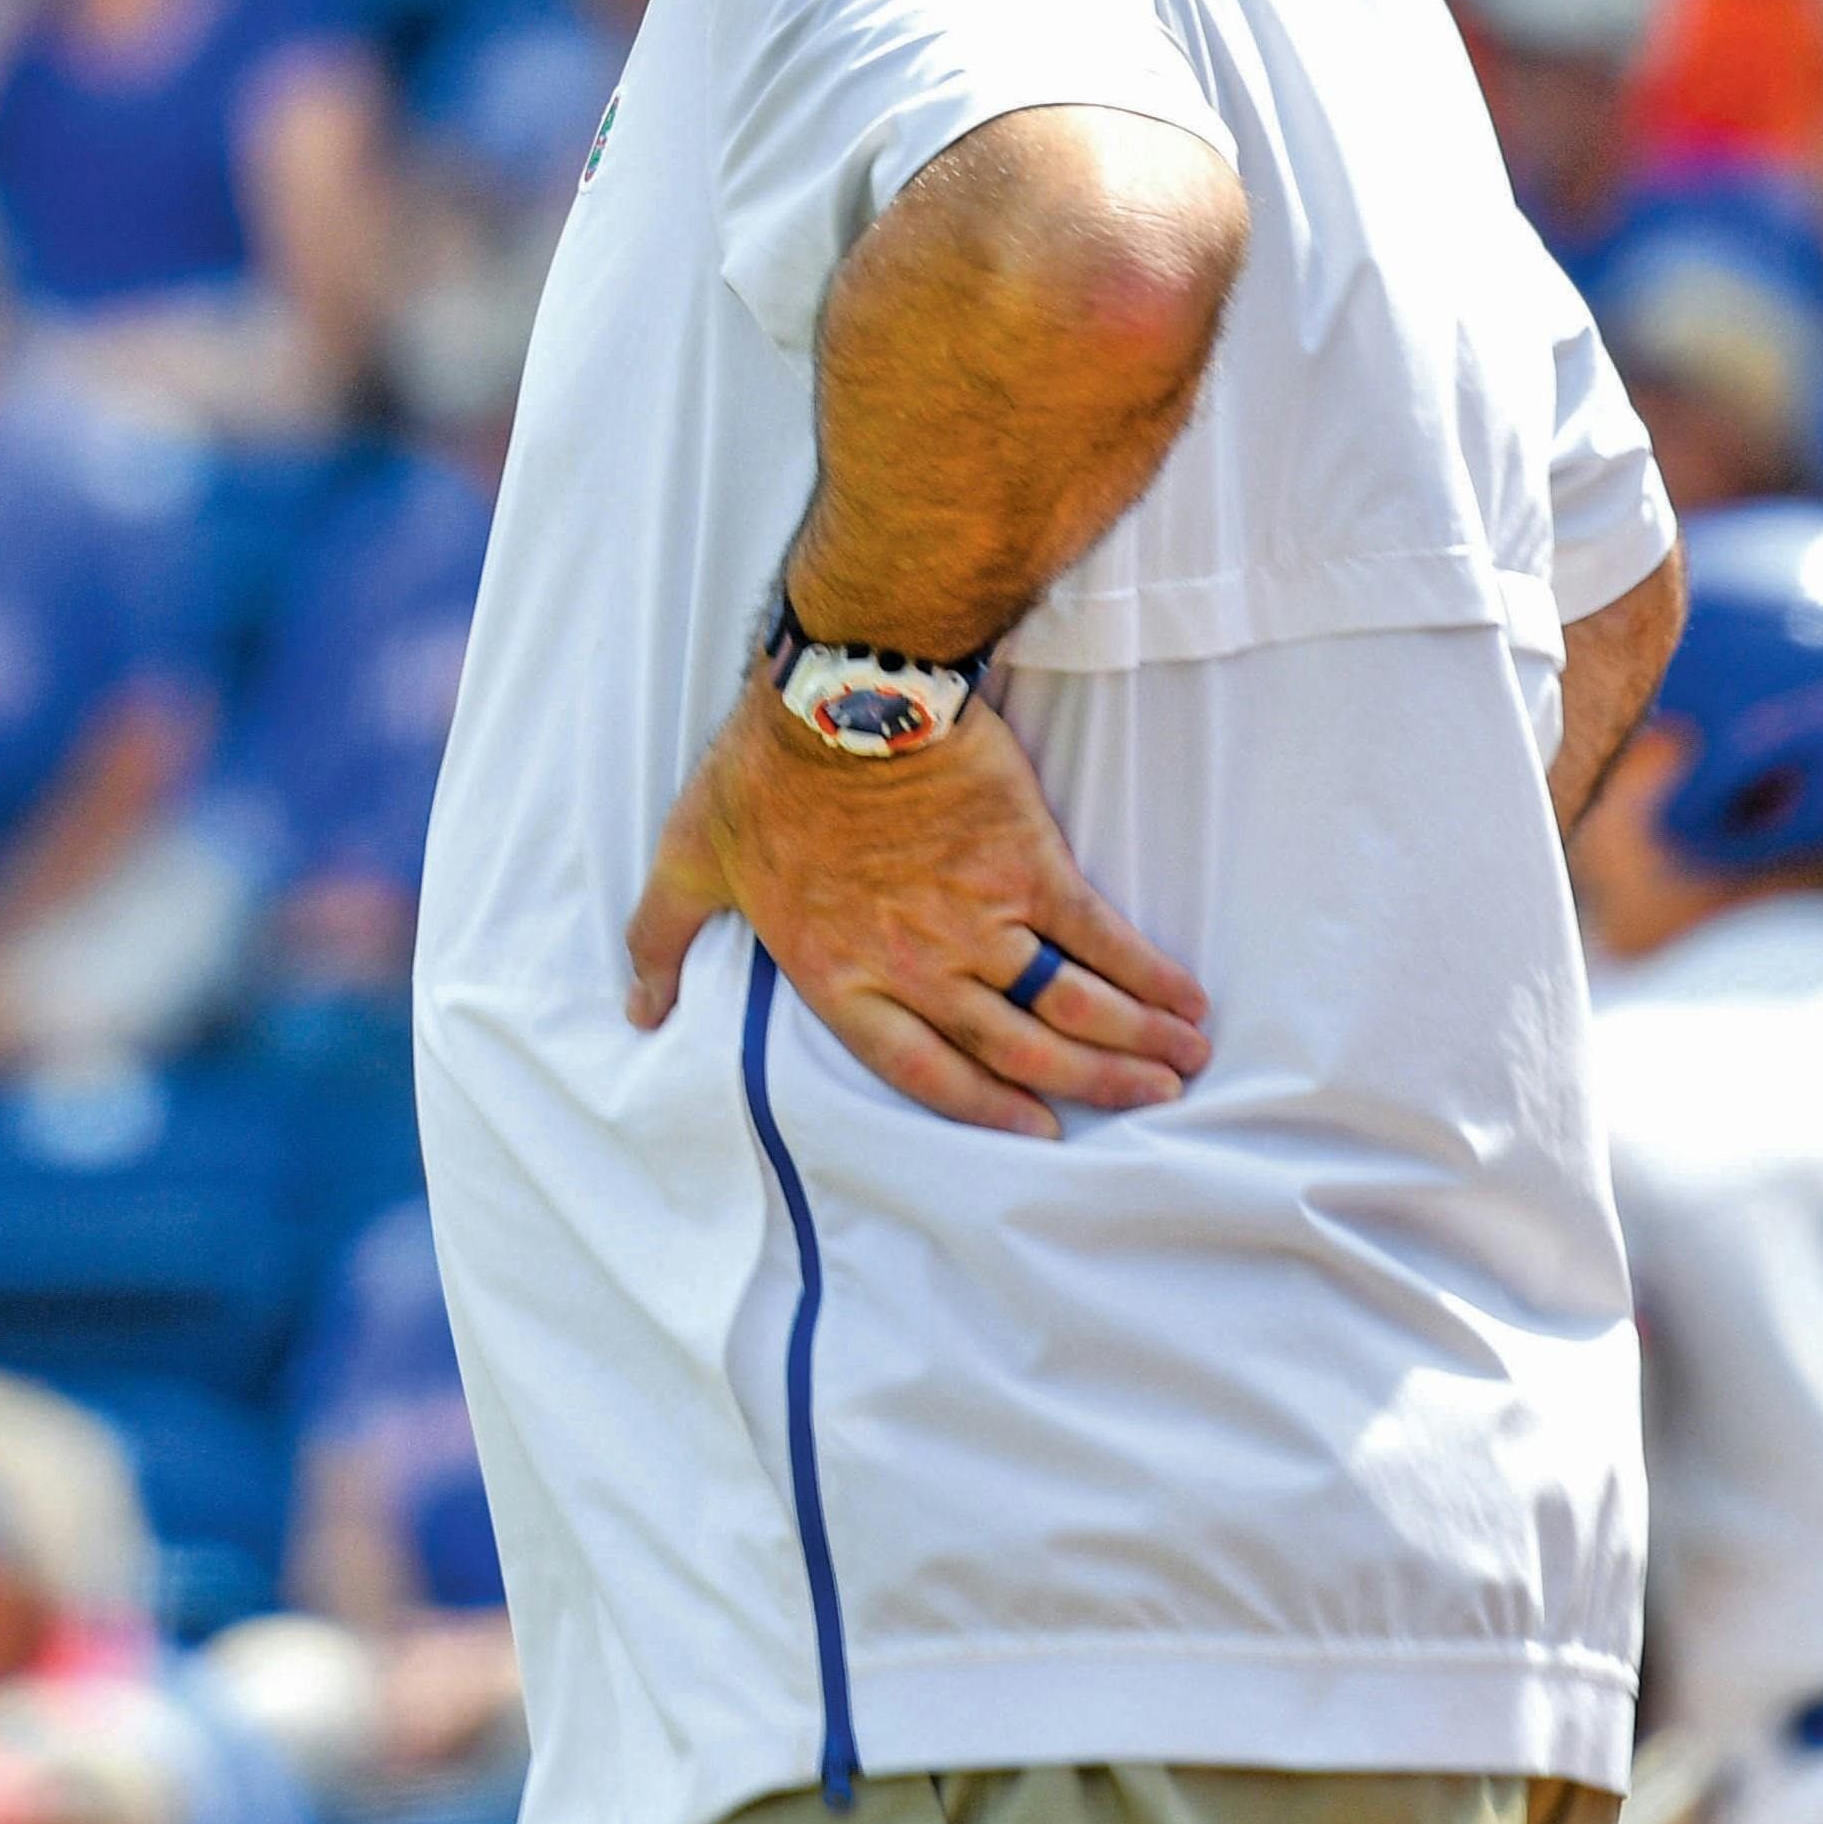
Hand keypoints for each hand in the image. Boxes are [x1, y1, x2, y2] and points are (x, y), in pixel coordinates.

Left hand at [622, 672, 1207, 1137]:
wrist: (840, 692)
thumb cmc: (760, 773)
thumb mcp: (688, 861)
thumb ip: (661, 939)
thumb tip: (637, 1005)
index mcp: (842, 980)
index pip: (923, 1075)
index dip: (988, 1110)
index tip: (1038, 1131)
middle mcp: (918, 968)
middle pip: (1017, 1053)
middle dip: (1090, 1088)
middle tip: (1146, 1105)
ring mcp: (980, 922)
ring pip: (1070, 1008)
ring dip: (1135, 1044)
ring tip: (1183, 1064)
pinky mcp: (1029, 866)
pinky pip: (1100, 937)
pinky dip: (1149, 973)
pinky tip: (1185, 998)